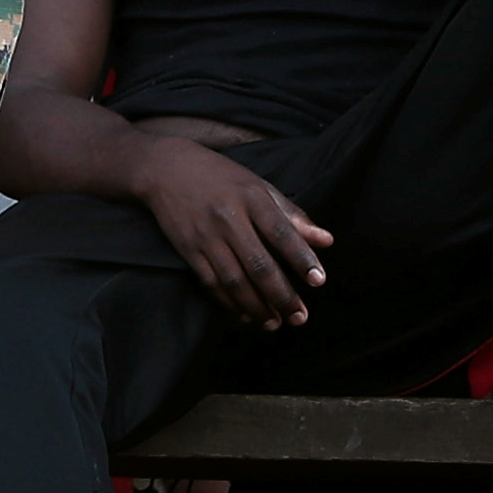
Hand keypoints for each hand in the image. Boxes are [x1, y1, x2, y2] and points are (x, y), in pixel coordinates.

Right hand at [135, 135, 328, 331]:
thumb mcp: (258, 186)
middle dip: (282, 295)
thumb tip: (326, 240)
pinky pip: (212, 283)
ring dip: (257, 307)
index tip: (318, 281)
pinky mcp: (189, 250)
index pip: (282, 232)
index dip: (302, 258)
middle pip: (259, 264)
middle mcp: (229, 218)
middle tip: (299, 317)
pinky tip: (246, 315)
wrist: (166, 169)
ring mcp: (207, 236)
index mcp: (252, 197)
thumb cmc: (220, 177)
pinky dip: (230, 303)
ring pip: (235, 280)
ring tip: (275, 323)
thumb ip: (292, 214)